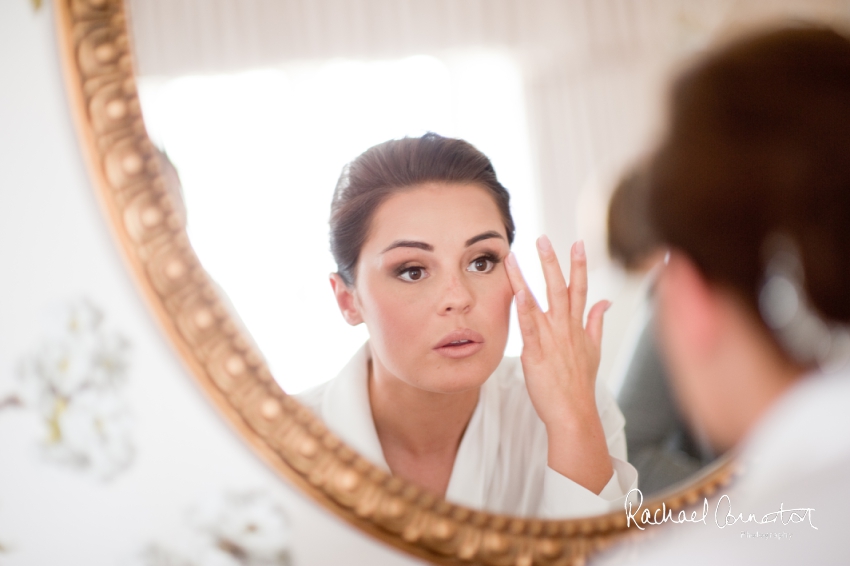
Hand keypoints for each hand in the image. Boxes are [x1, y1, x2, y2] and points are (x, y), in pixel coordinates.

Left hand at [504, 236, 613, 493]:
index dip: (579, 265)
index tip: (579, 242)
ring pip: (540, 301)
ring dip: (528, 277)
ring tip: (517, 256)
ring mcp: (552, 339)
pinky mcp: (537, 352)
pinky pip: (529, 326)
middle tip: (543, 238)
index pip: (580, 289)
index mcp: (577, 326)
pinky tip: (518, 291)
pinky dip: (524, 308)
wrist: (575, 413)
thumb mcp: (594, 349)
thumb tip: (605, 302)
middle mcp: (566, 328)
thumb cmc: (580, 384)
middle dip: (552, 261)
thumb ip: (596, 322)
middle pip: (560, 288)